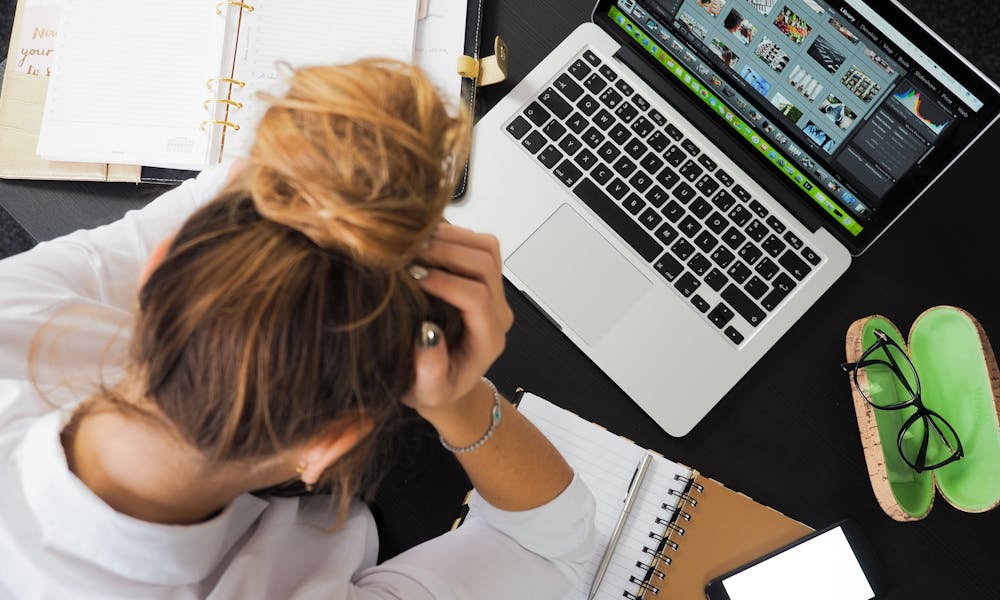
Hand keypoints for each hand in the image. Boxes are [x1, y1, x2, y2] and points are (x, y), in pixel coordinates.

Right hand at [403, 223, 512, 416]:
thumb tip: (427, 333)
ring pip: (486, 247)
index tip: (413, 277)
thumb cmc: (434, 388)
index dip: (446, 282)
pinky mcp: (483, 278)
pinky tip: (422, 241)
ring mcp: (493, 292)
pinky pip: (477, 244)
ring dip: (451, 238)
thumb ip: (430, 371)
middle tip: (409, 253)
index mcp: (488, 339)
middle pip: (486, 264)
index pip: (477, 298)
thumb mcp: (428, 392)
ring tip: (414, 243)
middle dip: (447, 252)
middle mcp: (497, 312)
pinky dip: (451, 234)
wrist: (445, 382)